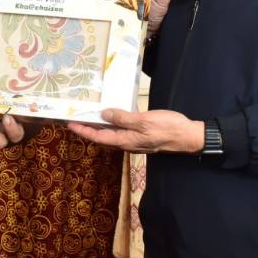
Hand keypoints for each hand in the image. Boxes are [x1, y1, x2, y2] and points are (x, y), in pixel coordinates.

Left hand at [66, 108, 204, 154]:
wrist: (188, 137)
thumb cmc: (167, 128)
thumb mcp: (144, 120)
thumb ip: (123, 118)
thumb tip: (104, 114)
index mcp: (125, 140)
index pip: (98, 136)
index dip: (83, 130)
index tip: (70, 123)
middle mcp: (127, 143)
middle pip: (102, 138)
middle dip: (87, 129)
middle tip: (75, 119)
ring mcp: (134, 141)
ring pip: (111, 136)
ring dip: (99, 128)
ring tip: (89, 118)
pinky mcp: (141, 137)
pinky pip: (121, 132)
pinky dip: (112, 126)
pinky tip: (112, 118)